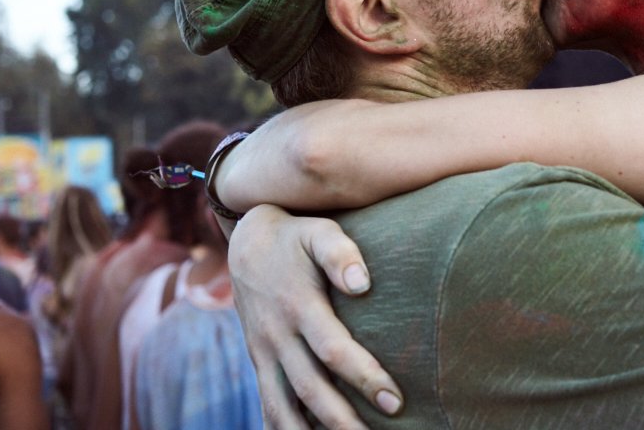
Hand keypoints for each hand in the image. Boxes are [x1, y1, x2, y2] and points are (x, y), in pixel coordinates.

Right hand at [228, 204, 402, 429]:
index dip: (364, 377)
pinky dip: (283, 427)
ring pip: (283, 406)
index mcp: (298, 306)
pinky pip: (268, 402)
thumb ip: (341, 253)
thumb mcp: (320, 233)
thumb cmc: (297, 237)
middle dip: (343, 420)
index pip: (333, 350)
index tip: (395, 400)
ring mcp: (264, 352)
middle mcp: (278, 335)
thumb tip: (362, 284)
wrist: (248, 241)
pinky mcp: (259, 361)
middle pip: (310, 389)